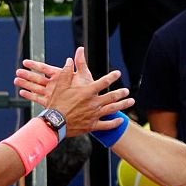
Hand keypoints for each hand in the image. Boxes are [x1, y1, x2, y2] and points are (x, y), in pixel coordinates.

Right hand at [16, 47, 133, 135]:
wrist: (54, 123)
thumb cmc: (57, 104)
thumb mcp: (60, 86)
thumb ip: (66, 72)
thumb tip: (69, 60)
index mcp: (87, 92)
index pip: (103, 82)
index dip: (112, 77)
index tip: (118, 74)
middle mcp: (93, 103)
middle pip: (112, 96)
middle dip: (121, 92)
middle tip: (127, 91)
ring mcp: (94, 115)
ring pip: (113, 109)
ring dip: (123, 105)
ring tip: (131, 101)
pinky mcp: (92, 126)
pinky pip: (107, 125)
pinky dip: (115, 123)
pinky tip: (121, 120)